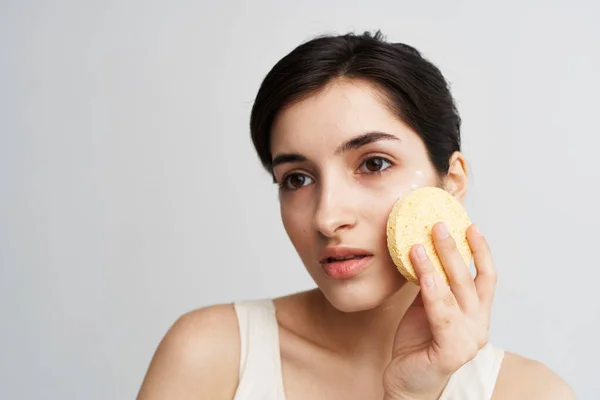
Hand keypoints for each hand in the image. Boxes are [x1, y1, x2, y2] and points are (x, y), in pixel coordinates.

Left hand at [382, 222, 496, 399]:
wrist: (407, 382)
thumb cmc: (418, 344)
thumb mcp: (427, 307)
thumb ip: (433, 285)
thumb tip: (424, 248)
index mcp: (476, 314)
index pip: (486, 277)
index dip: (481, 250)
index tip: (470, 225)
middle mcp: (478, 325)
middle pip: (468, 279)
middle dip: (454, 248)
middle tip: (437, 225)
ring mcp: (467, 340)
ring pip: (454, 293)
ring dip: (437, 264)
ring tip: (419, 243)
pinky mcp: (451, 352)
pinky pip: (441, 315)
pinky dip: (432, 291)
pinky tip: (421, 272)